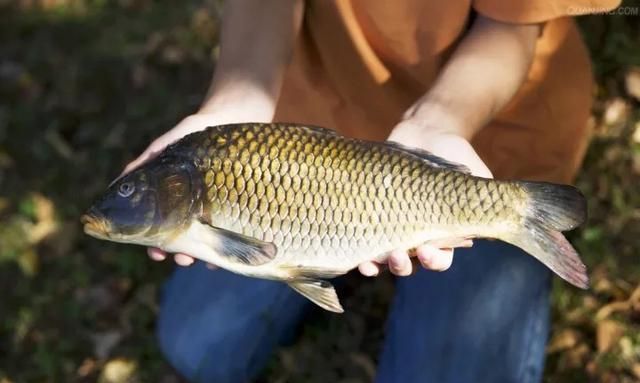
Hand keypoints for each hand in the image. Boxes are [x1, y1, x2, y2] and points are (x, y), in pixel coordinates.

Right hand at [122, 107, 272, 266]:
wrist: (237, 119)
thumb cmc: (199, 133)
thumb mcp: (171, 145)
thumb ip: (148, 163)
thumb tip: (118, 184)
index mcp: (175, 198)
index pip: (161, 228)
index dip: (155, 244)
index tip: (156, 252)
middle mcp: (195, 209)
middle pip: (183, 240)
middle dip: (179, 254)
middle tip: (180, 258)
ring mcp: (217, 210)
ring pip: (206, 241)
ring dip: (200, 254)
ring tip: (198, 258)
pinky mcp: (238, 209)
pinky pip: (232, 234)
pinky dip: (226, 248)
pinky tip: (223, 256)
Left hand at [357, 119, 492, 276]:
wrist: (426, 131)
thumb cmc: (457, 153)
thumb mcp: (476, 176)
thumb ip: (485, 200)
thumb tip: (503, 219)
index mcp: (444, 234)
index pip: (441, 259)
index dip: (434, 260)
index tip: (427, 251)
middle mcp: (418, 236)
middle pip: (410, 264)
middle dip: (402, 265)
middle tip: (397, 256)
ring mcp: (393, 227)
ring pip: (385, 258)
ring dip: (377, 264)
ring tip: (370, 262)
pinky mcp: (371, 216)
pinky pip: (364, 240)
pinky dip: (359, 249)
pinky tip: (355, 253)